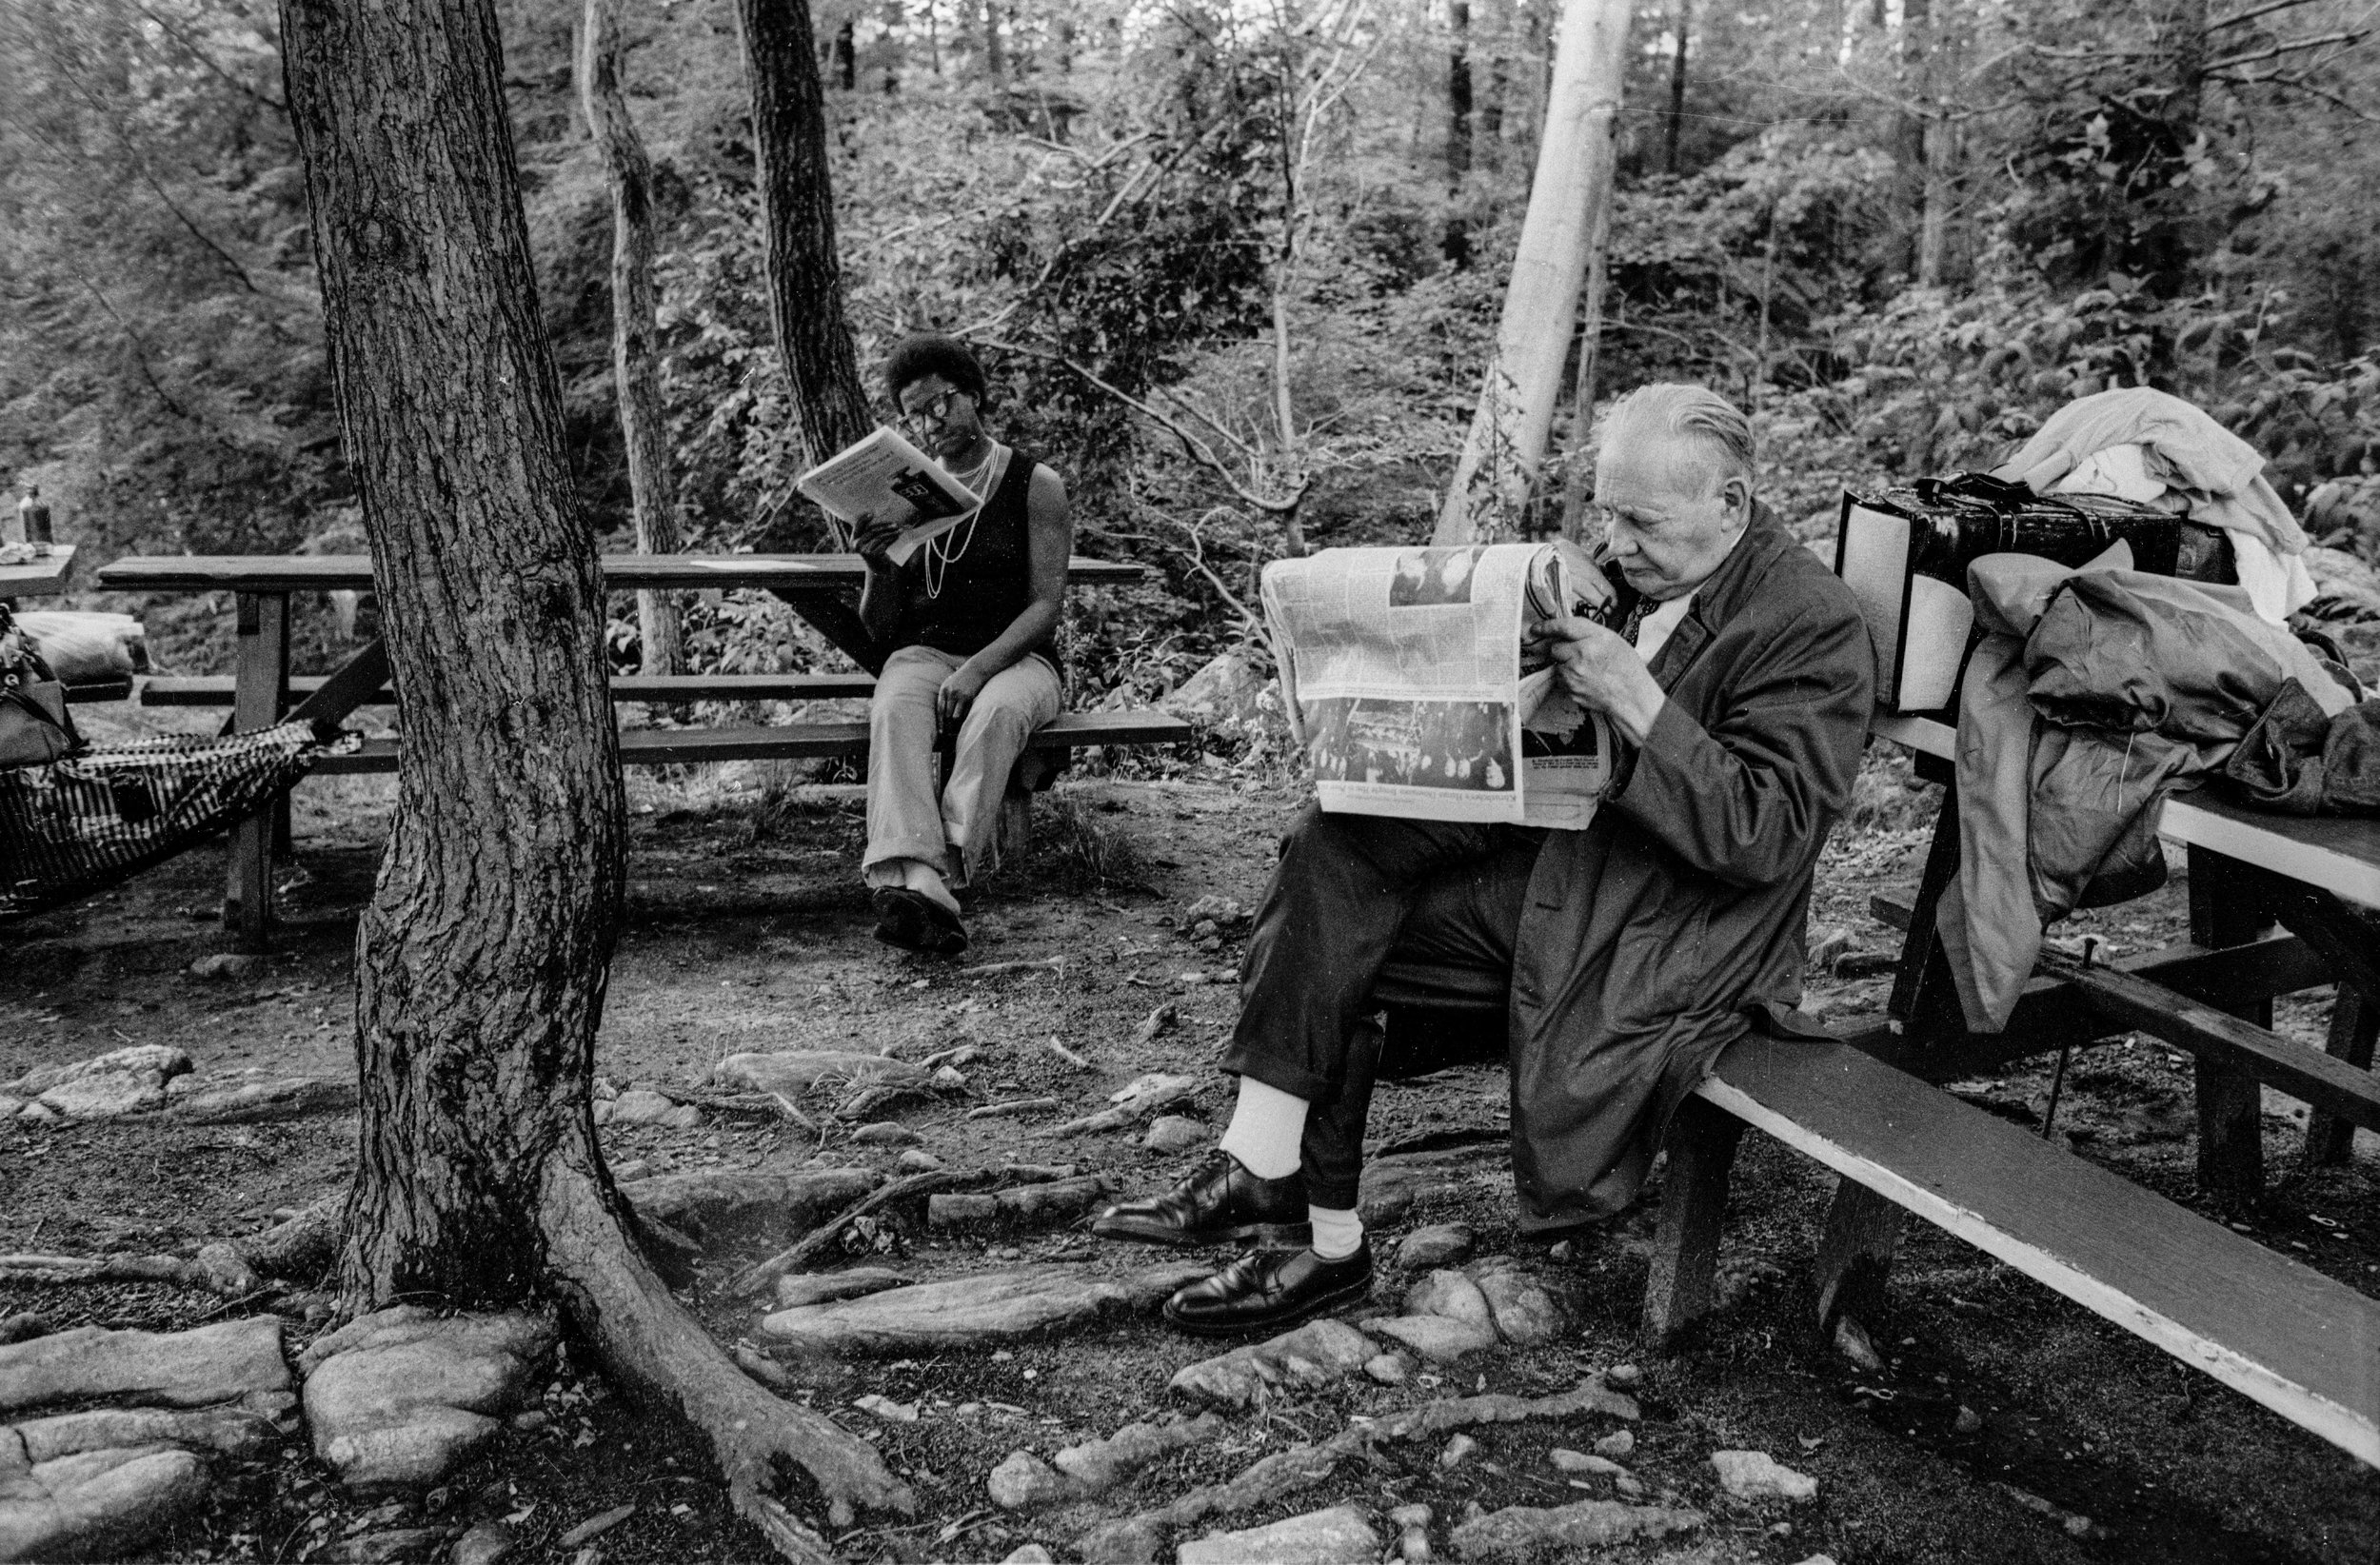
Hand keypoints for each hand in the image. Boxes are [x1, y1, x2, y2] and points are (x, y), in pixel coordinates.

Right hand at [853, 513, 903, 567]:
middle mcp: (856, 545)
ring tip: (898, 530)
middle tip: (895, 524)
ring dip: (890, 533)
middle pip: (872, 531)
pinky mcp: (872, 555)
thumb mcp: (867, 541)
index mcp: (853, 540)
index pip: (857, 526)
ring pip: (879, 537)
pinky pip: (883, 544)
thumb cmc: (874, 550)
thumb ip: (866, 531)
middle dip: (884, 526)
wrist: (878, 567)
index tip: (871, 514)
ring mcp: (864, 550)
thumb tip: (871, 515)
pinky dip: (891, 539)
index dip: (863, 519)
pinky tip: (896, 537)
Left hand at [936, 662, 987, 728]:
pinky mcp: (969, 697)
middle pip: (946, 715)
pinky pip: (965, 713)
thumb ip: (946, 696)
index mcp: (943, 690)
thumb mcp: (950, 684)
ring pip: (955, 716)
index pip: (939, 710)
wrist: (976, 669)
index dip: (940, 722)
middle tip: (949, 734)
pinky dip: (964, 719)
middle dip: (948, 725)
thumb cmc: (962, 678)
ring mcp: (960, 695)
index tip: (941, 732)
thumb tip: (943, 713)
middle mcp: (950, 693)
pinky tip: (965, 723)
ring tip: (957, 731)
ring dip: (956, 724)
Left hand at [1526, 614, 1665, 743]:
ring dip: (1566, 666)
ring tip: (1586, 670)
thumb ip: (1588, 633)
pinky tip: (1586, 680)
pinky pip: (1562, 681)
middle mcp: (1582, 655)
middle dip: (1562, 650)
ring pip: (1557, 666)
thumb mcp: (1613, 640)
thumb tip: (1564, 631)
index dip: (1547, 626)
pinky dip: (1569, 679)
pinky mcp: (1571, 690)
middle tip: (1578, 654)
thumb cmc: (1626, 668)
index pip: (1564, 627)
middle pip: (1555, 648)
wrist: (1632, 697)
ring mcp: (1575, 674)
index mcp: (1595, 638)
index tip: (1536, 628)